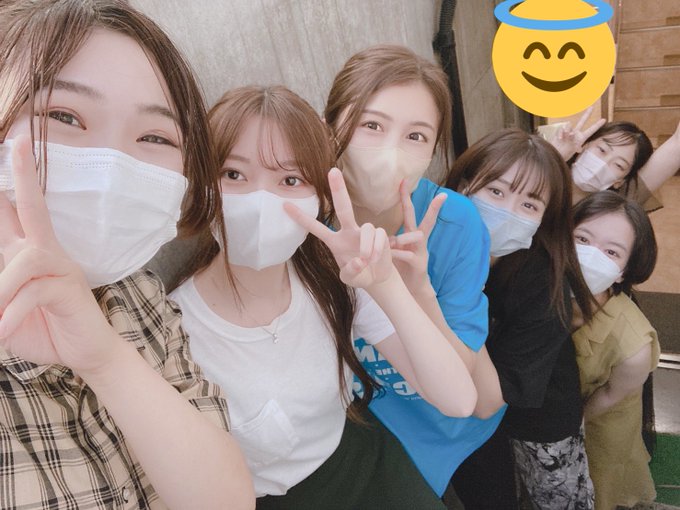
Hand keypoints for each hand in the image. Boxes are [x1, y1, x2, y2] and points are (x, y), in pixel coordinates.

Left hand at [0, 135, 117, 371]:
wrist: (86, 354)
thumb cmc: (43, 329)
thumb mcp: (4, 309)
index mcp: (27, 253)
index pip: (13, 210)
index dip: (12, 182)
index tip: (11, 145)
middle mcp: (45, 252)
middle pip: (32, 206)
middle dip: (23, 175)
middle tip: (15, 142)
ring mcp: (61, 268)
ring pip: (24, 259)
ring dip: (1, 289)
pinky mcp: (70, 289)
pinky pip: (33, 292)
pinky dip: (12, 313)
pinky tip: (3, 332)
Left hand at [284, 167, 393, 288]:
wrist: (378, 278)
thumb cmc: (360, 274)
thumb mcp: (350, 278)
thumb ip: (351, 272)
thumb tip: (360, 260)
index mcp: (335, 241)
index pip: (315, 227)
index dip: (300, 217)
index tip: (284, 205)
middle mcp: (348, 232)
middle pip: (342, 207)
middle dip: (338, 189)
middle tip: (332, 171)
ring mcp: (364, 232)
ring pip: (366, 228)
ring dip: (366, 246)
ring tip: (367, 260)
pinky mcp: (380, 234)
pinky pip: (378, 235)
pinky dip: (376, 249)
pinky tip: (375, 258)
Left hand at [389, 179, 445, 294]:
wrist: (408, 290)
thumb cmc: (398, 267)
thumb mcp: (392, 249)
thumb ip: (387, 239)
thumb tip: (376, 230)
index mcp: (410, 234)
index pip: (409, 211)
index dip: (406, 196)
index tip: (404, 180)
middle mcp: (419, 241)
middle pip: (426, 220)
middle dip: (434, 208)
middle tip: (442, 196)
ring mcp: (421, 252)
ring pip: (418, 236)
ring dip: (402, 237)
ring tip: (390, 243)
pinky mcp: (419, 264)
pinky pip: (407, 254)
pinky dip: (396, 253)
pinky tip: (388, 256)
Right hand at [549, 106, 605, 160]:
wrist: (555, 155)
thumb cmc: (564, 154)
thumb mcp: (572, 149)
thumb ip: (573, 139)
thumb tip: (571, 133)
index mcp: (581, 138)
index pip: (591, 130)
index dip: (597, 125)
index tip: (604, 120)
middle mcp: (575, 133)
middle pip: (582, 121)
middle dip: (587, 114)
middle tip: (592, 107)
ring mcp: (568, 132)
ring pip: (569, 125)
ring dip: (567, 130)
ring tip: (566, 136)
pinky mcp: (560, 132)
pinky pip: (561, 129)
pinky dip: (560, 133)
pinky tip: (559, 139)